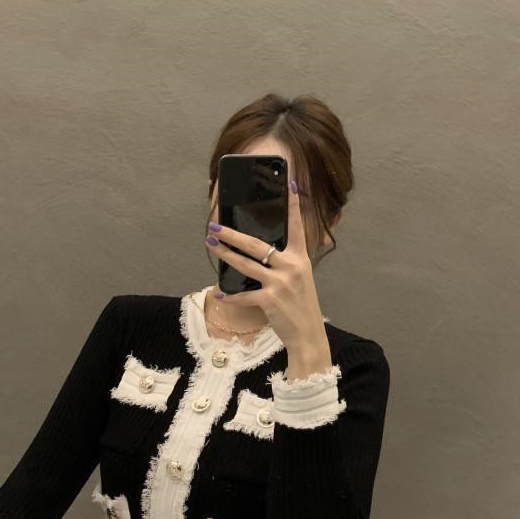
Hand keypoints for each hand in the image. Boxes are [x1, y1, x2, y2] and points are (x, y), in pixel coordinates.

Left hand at [205, 180, 327, 354]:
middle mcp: (291, 267)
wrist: (308, 334)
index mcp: (300, 258)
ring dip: (225, 255)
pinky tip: (220, 292)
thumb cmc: (301, 305)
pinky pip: (244, 295)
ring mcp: (280, 283)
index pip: (296, 226)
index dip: (293, 205)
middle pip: (256, 244)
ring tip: (211, 245)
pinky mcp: (270, 300)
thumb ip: (285, 262)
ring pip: (245, 264)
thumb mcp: (300, 278)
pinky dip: (231, 295)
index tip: (290, 184)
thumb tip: (262, 250)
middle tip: (215, 226)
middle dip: (232, 234)